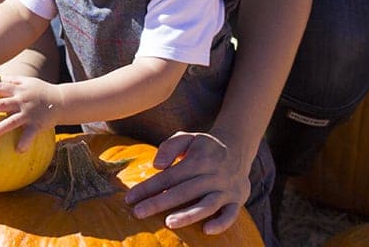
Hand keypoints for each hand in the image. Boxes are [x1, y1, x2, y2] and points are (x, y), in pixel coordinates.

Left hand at [0, 76, 58, 152]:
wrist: (62, 101)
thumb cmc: (42, 91)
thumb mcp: (28, 82)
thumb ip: (13, 80)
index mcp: (19, 90)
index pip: (2, 87)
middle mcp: (22, 101)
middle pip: (3, 104)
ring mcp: (29, 113)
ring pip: (12, 121)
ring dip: (0, 129)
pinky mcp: (37, 124)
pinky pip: (29, 135)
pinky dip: (24, 142)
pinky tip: (18, 150)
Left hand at [124, 131, 250, 233]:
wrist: (238, 147)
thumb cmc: (204, 146)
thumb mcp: (187, 137)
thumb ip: (170, 147)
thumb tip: (157, 166)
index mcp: (198, 160)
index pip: (169, 176)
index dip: (148, 187)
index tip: (130, 198)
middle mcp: (213, 175)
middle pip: (184, 191)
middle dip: (159, 203)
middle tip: (138, 213)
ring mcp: (226, 188)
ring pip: (207, 204)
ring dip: (188, 215)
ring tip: (168, 223)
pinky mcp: (238, 199)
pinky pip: (232, 214)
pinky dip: (221, 223)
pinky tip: (206, 230)